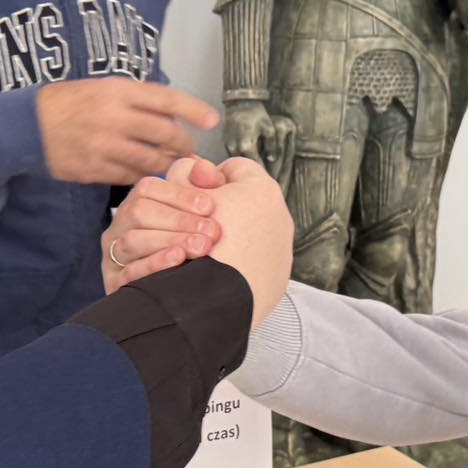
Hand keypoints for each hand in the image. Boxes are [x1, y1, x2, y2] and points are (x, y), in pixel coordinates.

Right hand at [38, 79, 218, 184]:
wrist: (27, 126)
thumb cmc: (69, 103)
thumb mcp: (101, 87)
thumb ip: (135, 98)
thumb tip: (173, 111)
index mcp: (117, 91)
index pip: (165, 99)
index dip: (193, 110)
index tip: (213, 121)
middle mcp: (112, 116)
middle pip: (164, 134)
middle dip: (185, 146)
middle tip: (194, 152)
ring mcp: (103, 145)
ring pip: (150, 160)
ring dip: (169, 166)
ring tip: (177, 168)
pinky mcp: (93, 169)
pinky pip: (129, 176)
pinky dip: (144, 177)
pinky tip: (151, 177)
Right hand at [101, 157, 225, 292]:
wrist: (191, 299)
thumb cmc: (196, 250)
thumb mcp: (202, 213)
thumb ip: (205, 185)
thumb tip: (205, 168)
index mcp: (138, 206)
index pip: (148, 188)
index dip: (180, 194)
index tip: (209, 206)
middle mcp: (122, 228)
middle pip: (139, 212)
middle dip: (179, 220)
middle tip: (211, 231)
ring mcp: (115, 256)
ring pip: (133, 241)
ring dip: (170, 241)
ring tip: (200, 246)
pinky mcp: (116, 283)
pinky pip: (129, 272)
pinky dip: (155, 264)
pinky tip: (178, 260)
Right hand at [200, 156, 293, 328]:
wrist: (219, 299)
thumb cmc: (203, 243)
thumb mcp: (185, 198)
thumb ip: (187, 175)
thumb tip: (198, 167)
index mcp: (261, 189)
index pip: (234, 167)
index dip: (209, 177)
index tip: (195, 191)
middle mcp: (280, 215)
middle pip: (246, 201)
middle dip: (223, 207)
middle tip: (200, 221)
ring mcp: (282, 248)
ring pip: (253, 232)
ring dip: (231, 236)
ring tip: (205, 247)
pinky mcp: (278, 277)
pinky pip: (256, 261)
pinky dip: (238, 262)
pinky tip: (217, 267)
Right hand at [221, 101, 294, 175]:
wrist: (241, 101)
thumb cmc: (256, 113)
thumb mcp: (269, 128)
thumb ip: (272, 146)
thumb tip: (272, 158)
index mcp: (246, 145)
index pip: (255, 165)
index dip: (263, 171)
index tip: (269, 176)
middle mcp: (234, 147)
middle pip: (245, 165)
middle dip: (252, 169)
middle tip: (261, 175)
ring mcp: (228, 144)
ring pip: (237, 161)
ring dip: (244, 163)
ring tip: (254, 165)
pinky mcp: (224, 140)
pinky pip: (233, 153)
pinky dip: (239, 156)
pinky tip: (247, 155)